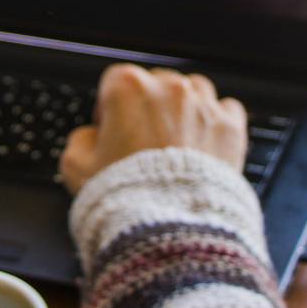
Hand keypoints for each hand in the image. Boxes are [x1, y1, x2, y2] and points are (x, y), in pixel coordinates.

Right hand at [58, 64, 248, 193]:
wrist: (169, 228)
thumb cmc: (124, 196)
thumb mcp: (75, 167)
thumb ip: (80, 140)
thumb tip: (92, 136)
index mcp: (128, 88)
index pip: (114, 79)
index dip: (109, 105)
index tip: (110, 126)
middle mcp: (169, 89)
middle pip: (156, 82)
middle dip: (148, 106)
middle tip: (141, 139)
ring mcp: (204, 106)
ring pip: (194, 90)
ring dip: (184, 108)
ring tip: (176, 139)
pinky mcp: (231, 128)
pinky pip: (227, 109)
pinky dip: (217, 121)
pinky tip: (206, 141)